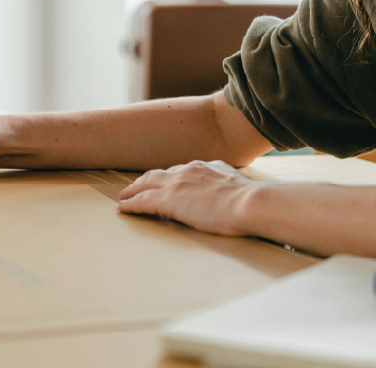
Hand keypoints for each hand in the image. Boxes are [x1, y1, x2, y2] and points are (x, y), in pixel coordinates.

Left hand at [117, 160, 259, 235]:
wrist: (249, 203)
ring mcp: (177, 184)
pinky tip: (123, 208)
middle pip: (160, 174)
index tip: (166, 182)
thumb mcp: (239, 187)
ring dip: (134, 190)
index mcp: (207, 167)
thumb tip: (231, 195)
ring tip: (125, 197)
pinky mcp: (168, 200)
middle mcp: (189, 170)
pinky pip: (142, 201)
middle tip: (136, 187)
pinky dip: (131, 204)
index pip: (182, 171)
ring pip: (147, 184)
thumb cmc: (252, 201)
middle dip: (146, 180)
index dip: (170, 177)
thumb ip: (229, 187)